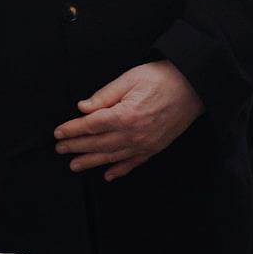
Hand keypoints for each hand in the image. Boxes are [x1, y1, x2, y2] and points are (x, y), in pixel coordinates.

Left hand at [53, 60, 203, 180]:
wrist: (194, 85)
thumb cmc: (161, 78)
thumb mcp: (129, 79)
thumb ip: (104, 96)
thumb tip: (83, 108)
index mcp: (126, 114)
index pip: (91, 125)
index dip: (72, 130)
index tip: (58, 132)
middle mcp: (134, 133)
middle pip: (98, 143)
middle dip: (76, 147)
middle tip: (60, 149)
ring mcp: (146, 143)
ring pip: (112, 156)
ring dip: (91, 162)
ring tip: (74, 165)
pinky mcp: (155, 147)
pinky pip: (134, 163)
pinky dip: (120, 170)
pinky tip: (108, 175)